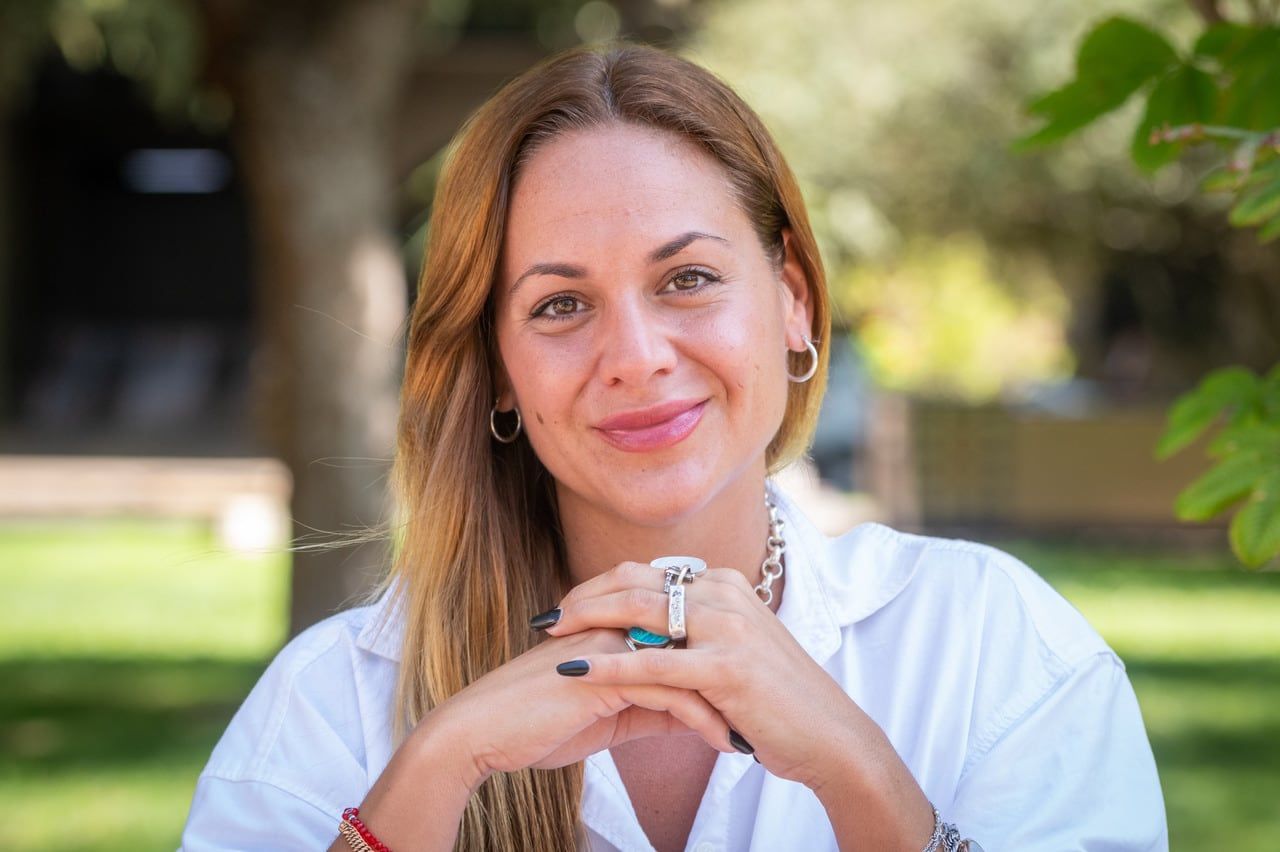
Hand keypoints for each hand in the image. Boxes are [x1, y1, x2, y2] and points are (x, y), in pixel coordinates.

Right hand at [423, 625, 740, 788]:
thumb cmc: (534, 724)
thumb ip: (646, 702)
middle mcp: (614, 623)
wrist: (479, 734)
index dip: (716, 662)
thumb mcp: (604, 714)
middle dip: (732, 678)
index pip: (683, 631)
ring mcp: (609, 644)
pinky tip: (722, 744)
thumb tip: (688, 711)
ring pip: (688, 663)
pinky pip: (669, 692)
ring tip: (750, 735)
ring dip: (725, 702)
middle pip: (694, 638)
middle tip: (764, 711)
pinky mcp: (602, 674)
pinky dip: (703, 721)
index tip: (749, 697)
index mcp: (614, 623)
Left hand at [539, 561, 878, 792]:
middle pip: (636, 581)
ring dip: (587, 619)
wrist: (829, 737)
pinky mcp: (726, 666)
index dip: (600, 586)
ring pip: (640, 611)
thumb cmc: (776, 701)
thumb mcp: (733, 651)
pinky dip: (609, 663)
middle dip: (584, 596)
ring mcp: (728, 627)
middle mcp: (725, 594)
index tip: (567, 605)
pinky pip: (653, 660)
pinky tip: (574, 669)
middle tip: (546, 615)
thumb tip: (647, 628)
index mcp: (725, 584)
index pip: (647, 573)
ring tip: (550, 632)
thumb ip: (695, 632)